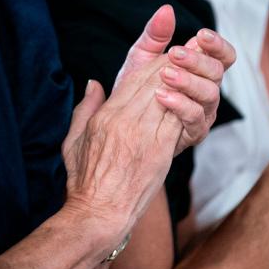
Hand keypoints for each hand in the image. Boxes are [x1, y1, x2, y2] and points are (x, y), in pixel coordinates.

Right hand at [60, 11, 193, 244]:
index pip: (133, 79)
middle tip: (186, 54)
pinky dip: (187, 105)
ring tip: (194, 70)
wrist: (99, 213)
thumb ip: (85, 108)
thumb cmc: (84, 181)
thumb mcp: (73, 139)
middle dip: (171, 66)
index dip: (152, 63)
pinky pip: (177, 119)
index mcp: (105, 116)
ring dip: (183, 81)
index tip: (165, 55)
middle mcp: (125, 121)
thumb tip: (94, 83)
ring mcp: (143, 135)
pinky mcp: (160, 151)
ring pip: (168, 96)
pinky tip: (195, 97)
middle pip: (153, 82)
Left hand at [110, 6, 235, 154]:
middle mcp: (207, 90)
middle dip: (197, 60)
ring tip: (166, 74)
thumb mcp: (141, 59)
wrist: (122, 128)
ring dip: (189, 81)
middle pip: (217, 72)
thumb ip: (155, 35)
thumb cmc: (136, 91)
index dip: (217, 45)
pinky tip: (162, 96)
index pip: (222, 55)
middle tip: (175, 53)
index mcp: (200, 71)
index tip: (201, 35)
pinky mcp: (193, 132)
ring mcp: (203, 112)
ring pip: (210, 94)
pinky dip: (180, 105)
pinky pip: (195, 118)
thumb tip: (166, 10)